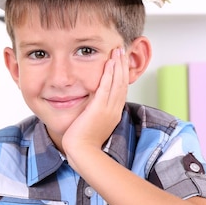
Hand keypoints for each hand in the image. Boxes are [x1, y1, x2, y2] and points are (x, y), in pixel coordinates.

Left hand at [62, 48, 127, 162]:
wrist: (82, 153)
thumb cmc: (83, 144)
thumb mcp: (92, 126)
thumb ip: (94, 115)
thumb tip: (90, 109)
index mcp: (113, 114)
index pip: (120, 91)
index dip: (121, 76)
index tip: (120, 64)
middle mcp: (114, 110)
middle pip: (122, 84)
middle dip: (123, 66)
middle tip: (122, 51)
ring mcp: (109, 109)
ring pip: (117, 82)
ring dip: (118, 65)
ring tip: (118, 51)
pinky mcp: (100, 108)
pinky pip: (107, 87)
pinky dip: (110, 74)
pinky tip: (110, 63)